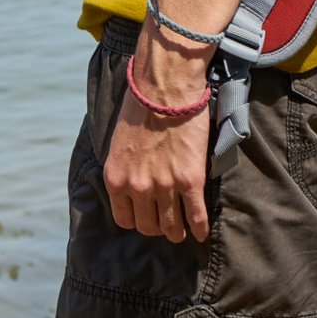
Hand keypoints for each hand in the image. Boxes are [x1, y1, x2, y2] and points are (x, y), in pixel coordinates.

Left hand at [104, 33, 212, 244]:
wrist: (164, 86)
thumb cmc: (140, 106)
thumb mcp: (119, 143)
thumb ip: (125, 169)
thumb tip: (133, 186)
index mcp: (116, 178)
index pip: (125, 220)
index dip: (138, 220)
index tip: (147, 216)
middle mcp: (138, 187)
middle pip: (149, 228)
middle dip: (158, 227)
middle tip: (167, 221)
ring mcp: (164, 186)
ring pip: (172, 228)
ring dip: (178, 231)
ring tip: (184, 229)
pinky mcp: (190, 180)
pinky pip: (196, 217)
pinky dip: (199, 228)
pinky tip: (201, 231)